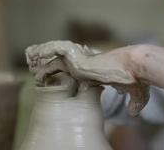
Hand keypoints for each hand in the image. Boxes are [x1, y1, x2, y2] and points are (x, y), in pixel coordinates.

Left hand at [26, 40, 148, 115]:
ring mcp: (77, 57)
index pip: (66, 69)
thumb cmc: (133, 78)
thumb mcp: (134, 92)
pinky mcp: (75, 54)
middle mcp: (81, 62)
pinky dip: (44, 51)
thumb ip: (133, 102)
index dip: (53, 72)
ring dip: (40, 56)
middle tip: (31, 67)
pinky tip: (35, 56)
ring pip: (52, 54)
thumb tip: (134, 113)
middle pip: (55, 61)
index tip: (42, 79)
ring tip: (28, 59)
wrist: (132, 68)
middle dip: (42, 63)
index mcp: (88, 70)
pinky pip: (54, 50)